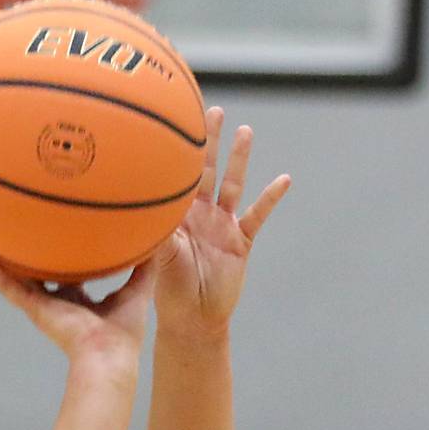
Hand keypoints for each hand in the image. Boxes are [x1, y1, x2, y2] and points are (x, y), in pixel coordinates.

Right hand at [0, 246, 153, 366]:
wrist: (109, 357)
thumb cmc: (124, 334)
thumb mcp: (138, 292)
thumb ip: (144, 268)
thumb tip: (157, 239)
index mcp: (82, 302)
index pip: (70, 275)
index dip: (65, 258)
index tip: (60, 238)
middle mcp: (60, 302)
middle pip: (40, 274)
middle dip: (29, 257)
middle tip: (16, 231)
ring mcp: (44, 305)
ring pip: (16, 277)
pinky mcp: (34, 307)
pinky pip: (7, 285)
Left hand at [150, 108, 290, 338]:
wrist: (194, 320)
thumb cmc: (169, 292)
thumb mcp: (161, 259)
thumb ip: (157, 233)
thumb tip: (145, 210)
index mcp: (176, 215)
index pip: (175, 176)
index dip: (175, 150)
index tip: (174, 120)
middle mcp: (199, 214)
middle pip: (205, 169)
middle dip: (208, 141)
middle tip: (210, 109)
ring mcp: (222, 225)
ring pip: (232, 184)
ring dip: (239, 159)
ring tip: (245, 131)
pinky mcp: (241, 240)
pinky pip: (258, 215)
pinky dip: (270, 197)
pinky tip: (283, 179)